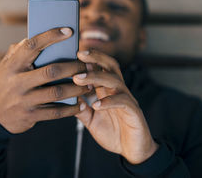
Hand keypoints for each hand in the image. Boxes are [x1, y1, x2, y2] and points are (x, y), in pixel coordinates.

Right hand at [0, 27, 88, 133]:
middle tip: (87, 65)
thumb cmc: (5, 83)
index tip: (69, 30)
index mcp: (12, 65)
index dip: (51, 36)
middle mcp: (17, 82)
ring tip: (90, 84)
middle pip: (51, 71)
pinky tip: (81, 104)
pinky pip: (56, 112)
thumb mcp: (5, 65)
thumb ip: (18, 51)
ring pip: (57, 92)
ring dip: (77, 88)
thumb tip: (34, 35)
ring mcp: (24, 100)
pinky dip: (71, 109)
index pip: (32, 46)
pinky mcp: (31, 116)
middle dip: (73, 67)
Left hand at [73, 50, 157, 164]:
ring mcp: (127, 99)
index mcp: (108, 90)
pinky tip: (96, 105)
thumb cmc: (113, 133)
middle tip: (79, 54)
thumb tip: (67, 98)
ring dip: (96, 77)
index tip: (74, 51)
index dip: (90, 58)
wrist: (132, 150)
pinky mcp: (134, 111)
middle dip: (96, 57)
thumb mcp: (92, 120)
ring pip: (115, 81)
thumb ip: (81, 109)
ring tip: (78, 79)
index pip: (101, 68)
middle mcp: (118, 91)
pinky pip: (122, 102)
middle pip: (110, 66)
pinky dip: (109, 102)